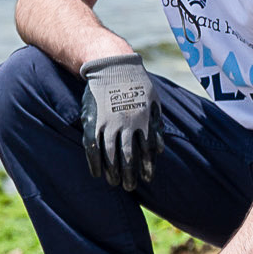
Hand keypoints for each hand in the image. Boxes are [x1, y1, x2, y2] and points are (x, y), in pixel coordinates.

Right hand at [79, 56, 157, 189]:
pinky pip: (92, 147)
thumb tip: (160, 150)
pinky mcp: (93, 121)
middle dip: (129, 174)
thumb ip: (157, 126)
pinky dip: (94, 162)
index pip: (146, 150)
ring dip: (112, 172)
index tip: (147, 179)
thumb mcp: (153, 101)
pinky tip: (97, 173)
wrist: (112, 66)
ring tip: (114, 183)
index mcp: (143, 119)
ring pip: (110, 155)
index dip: (146, 166)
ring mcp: (108, 123)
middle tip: (130, 187)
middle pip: (128, 156)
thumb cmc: (136, 85)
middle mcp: (126, 123)